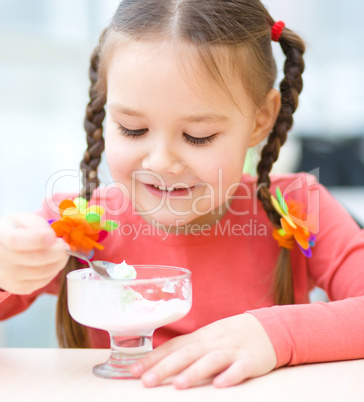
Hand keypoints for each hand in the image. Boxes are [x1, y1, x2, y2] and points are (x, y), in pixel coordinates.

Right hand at [0, 213, 68, 293]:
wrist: (2, 251)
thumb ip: (37, 224)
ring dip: (59, 262)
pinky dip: (53, 271)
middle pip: (36, 258)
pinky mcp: (18, 287)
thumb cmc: (16, 231)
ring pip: (43, 272)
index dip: (38, 239)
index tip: (52, 237)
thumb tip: (51, 238)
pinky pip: (43, 281)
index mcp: (0, 236)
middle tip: (63, 245)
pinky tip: (51, 262)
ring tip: (60, 252)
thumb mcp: (23, 219)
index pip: (16, 240)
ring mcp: (8, 276)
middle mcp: (1, 259)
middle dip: (58, 251)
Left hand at [130, 313, 276, 388]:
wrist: (266, 328)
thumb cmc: (230, 335)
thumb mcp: (207, 338)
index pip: (173, 347)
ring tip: (178, 385)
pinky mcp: (250, 360)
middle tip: (147, 382)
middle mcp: (212, 342)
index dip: (153, 358)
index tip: (133, 372)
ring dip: (194, 372)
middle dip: (166, 368)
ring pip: (211, 360)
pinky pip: (240, 369)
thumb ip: (187, 349)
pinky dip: (230, 376)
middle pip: (187, 353)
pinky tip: (220, 385)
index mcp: (200, 337)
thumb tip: (157, 363)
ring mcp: (232, 350)